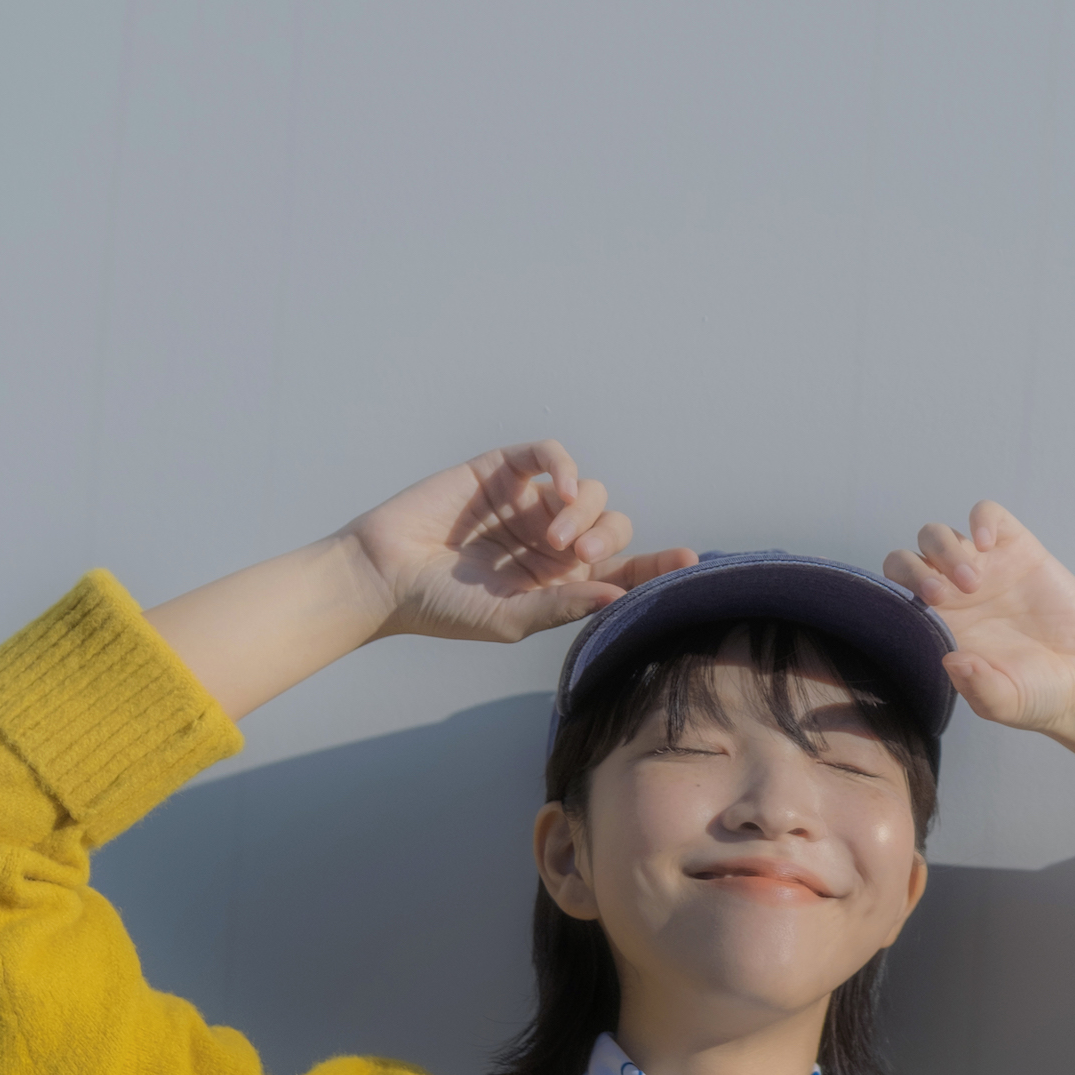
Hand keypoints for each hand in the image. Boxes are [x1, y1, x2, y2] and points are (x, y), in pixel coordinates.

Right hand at [345, 442, 694, 646]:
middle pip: (613, 526)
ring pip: (589, 491)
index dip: (656, 565)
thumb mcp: (511, 619)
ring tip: (552, 537)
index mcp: (560, 582)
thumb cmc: (443, 609)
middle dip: (608, 538)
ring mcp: (529, 504)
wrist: (384, 576)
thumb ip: (565, 605)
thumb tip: (620, 598)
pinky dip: (564, 465)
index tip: (689, 561)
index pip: (623, 571)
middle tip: (579, 556)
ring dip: (584, 511)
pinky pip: (550, 455)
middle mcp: (551, 542)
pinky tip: (559, 486)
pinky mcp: (503, 471)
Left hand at [883, 501, 1074, 738]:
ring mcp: (985, 569)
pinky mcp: (1019, 550)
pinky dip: (982, 519)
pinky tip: (989, 542)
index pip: (893, 596)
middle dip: (912, 570)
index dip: (895, 596)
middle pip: (906, 560)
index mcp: (939, 628)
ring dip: (944, 550)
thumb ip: (977, 688)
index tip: (924, 615)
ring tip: (973, 582)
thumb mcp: (1004, 703)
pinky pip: (988, 516)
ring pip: (938, 535)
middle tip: (941, 596)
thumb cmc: (1039, 696)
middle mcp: (954, 595)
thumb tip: (951, 659)